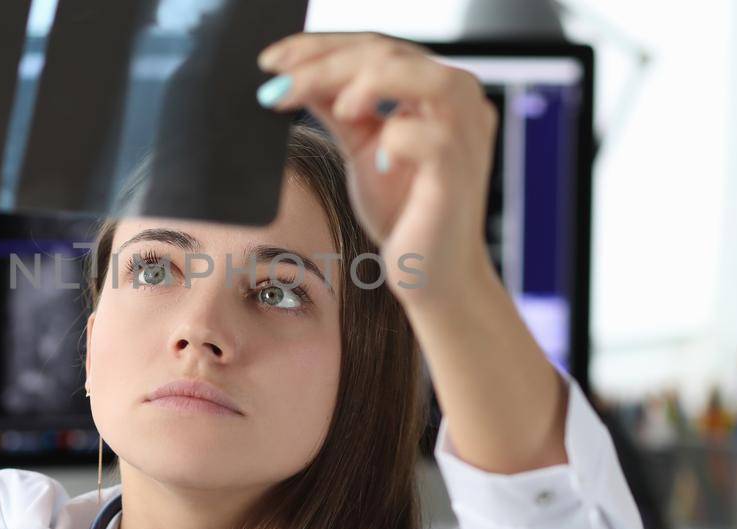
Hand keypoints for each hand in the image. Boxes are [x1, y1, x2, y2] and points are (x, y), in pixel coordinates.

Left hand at [257, 33, 498, 297]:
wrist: (430, 274)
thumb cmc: (403, 211)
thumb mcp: (362, 146)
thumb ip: (339, 107)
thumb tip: (294, 73)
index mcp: (435, 89)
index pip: (376, 47)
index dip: (321, 48)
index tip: (272, 61)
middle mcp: (459, 102)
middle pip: (389, 54)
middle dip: (324, 64)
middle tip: (276, 83)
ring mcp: (464, 136)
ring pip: (419, 76)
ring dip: (364, 83)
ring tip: (334, 109)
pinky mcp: (457, 174)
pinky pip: (428, 137)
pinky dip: (396, 141)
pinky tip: (381, 163)